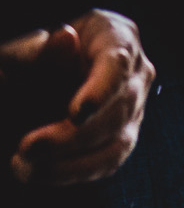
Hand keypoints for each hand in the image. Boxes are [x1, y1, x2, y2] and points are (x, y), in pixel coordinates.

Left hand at [2, 11, 150, 184]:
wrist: (25, 86)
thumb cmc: (24, 62)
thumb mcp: (24, 51)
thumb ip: (39, 48)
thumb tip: (66, 38)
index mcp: (114, 35)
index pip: (119, 61)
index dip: (102, 89)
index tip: (77, 113)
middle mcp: (134, 70)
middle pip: (120, 107)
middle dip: (73, 135)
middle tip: (28, 148)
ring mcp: (133, 105)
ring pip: (118, 140)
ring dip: (72, 161)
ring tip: (26, 167)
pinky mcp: (122, 136)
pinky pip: (109, 161)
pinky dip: (75, 171)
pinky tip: (41, 173)